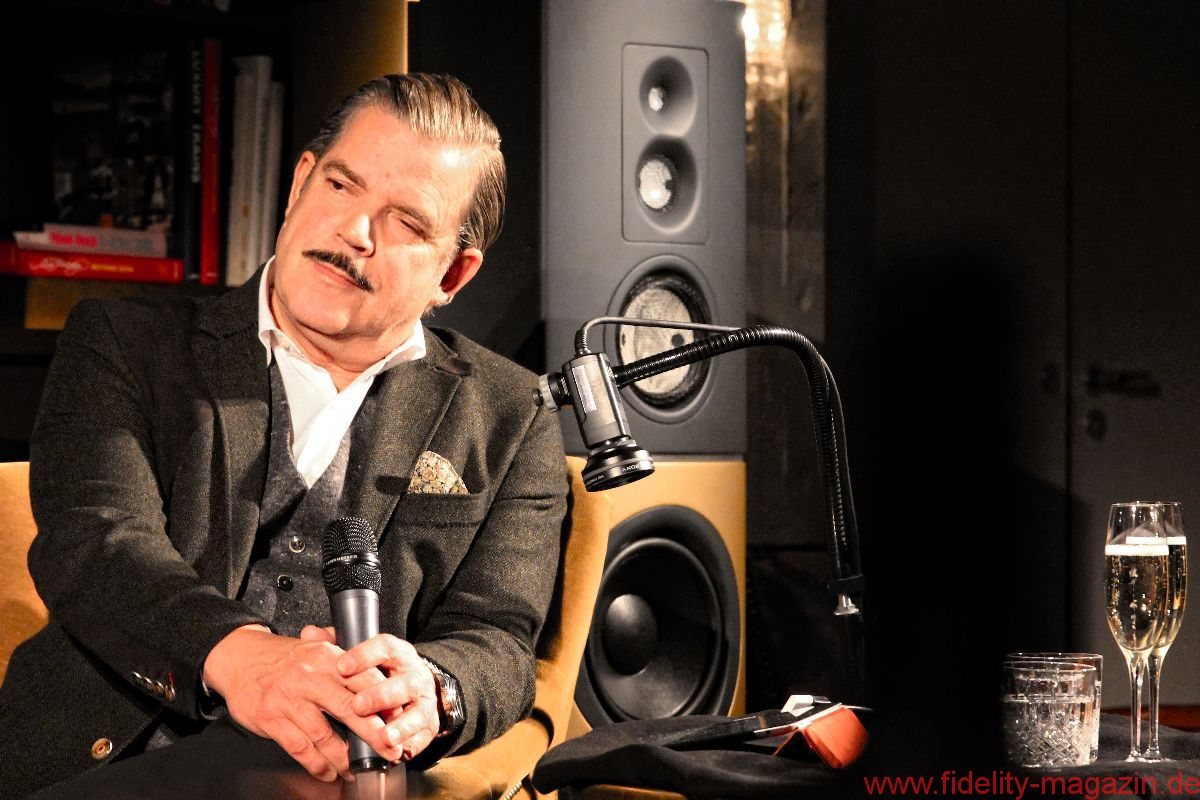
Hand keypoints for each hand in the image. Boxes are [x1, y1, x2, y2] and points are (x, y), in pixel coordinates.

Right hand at [202, 624, 403, 781]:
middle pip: (350, 709)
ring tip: (357, 768)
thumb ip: (346, 663)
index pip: (364, 680)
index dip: (384, 702)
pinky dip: (317, 764)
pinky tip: (328, 772)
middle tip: (391, 749)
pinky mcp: (271, 719)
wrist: (240, 659)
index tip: (399, 720)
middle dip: (375, 734)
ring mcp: (289, 699)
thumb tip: (382, 684)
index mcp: (327, 656)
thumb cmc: (284, 659)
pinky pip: (300, 748)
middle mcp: (309, 676)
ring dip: (344, 757)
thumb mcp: (317, 649)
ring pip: (324, 735)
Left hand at [316, 629, 441, 760]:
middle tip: (357, 706)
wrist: (418, 689)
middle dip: (380, 696)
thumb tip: (309, 633)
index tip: (342, 666)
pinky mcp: (428, 725)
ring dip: (400, 726)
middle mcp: (414, 675)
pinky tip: (397, 752)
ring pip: (416, 712)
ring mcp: (424, 701)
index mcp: (397, 654)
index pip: (384, 648)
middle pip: (402, 684)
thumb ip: (336, 643)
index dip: (364, 656)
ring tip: (385, 736)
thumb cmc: (383, 672)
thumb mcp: (364, 655)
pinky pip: (421, 736)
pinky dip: (409, 745)